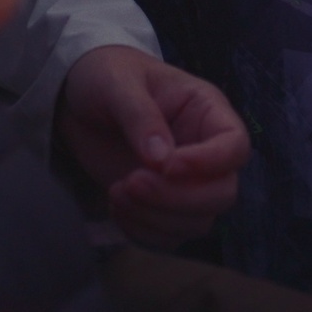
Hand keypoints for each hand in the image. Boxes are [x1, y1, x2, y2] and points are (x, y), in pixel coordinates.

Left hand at [54, 45, 248, 247]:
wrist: (76, 98)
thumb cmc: (105, 76)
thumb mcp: (118, 83)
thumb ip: (141, 117)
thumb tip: (160, 160)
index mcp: (207, 111)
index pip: (234, 145)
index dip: (210, 162)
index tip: (167, 166)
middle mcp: (204, 149)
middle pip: (223, 192)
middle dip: (178, 199)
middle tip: (131, 183)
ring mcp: (184, 182)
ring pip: (198, 221)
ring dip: (157, 218)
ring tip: (117, 192)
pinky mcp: (161, 205)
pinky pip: (169, 236)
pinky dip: (143, 232)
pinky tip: (116, 206)